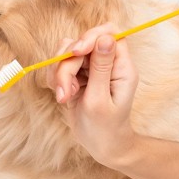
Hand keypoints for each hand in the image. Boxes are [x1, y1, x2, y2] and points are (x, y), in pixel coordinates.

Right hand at [53, 23, 139, 166]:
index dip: (90, 36)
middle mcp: (108, 63)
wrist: (101, 146)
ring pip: (67, 53)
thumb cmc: (104, 127)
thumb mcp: (99, 99)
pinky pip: (61, 65)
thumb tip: (105, 37)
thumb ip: (101, 67)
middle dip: (67, 65)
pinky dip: (56, 79)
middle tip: (64, 92)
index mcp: (122, 67)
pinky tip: (63, 96)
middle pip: (82, 43)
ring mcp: (92, 67)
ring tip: (64, 97)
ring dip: (60, 74)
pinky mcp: (79, 74)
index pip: (109, 33)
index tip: (75, 52)